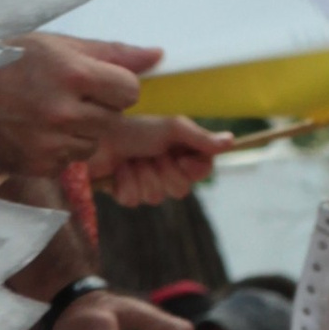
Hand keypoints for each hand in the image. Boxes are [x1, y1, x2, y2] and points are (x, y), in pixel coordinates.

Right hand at [0, 35, 165, 177]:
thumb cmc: (1, 60)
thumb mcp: (52, 44)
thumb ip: (109, 52)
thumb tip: (158, 56)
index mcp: (72, 72)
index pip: (130, 90)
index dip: (114, 86)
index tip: (90, 82)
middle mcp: (64, 109)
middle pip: (114, 119)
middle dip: (96, 109)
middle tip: (60, 96)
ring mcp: (50, 141)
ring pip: (93, 144)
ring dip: (78, 132)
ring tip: (43, 114)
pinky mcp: (37, 165)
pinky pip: (68, 162)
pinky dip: (56, 150)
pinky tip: (31, 131)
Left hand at [96, 110, 228, 202]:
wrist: (97, 135)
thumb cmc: (136, 128)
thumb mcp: (171, 128)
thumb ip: (200, 138)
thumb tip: (231, 141)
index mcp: (181, 154)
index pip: (202, 172)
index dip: (192, 167)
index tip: (179, 155)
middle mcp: (167, 171)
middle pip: (180, 189)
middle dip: (162, 169)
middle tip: (150, 153)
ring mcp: (147, 185)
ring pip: (156, 197)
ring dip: (141, 174)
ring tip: (130, 158)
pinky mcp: (126, 195)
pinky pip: (133, 201)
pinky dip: (124, 182)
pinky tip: (118, 170)